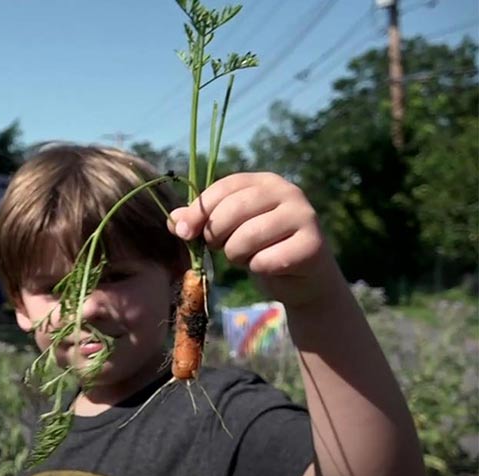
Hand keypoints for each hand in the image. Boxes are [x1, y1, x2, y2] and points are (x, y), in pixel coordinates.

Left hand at [169, 172, 341, 308]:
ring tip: (245, 257)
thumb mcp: (228, 233)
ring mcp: (304, 215)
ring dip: (236, 255)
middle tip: (220, 248)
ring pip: (248, 236)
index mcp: (264, 181)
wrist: (303, 280)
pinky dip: (258, 269)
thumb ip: (202, 223)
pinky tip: (268, 266)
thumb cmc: (261, 250)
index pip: (225, 187)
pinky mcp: (313, 244)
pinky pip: (266, 260)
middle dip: (215, 235)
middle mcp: (288, 191)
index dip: (199, 210)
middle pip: (234, 209)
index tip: (184, 232)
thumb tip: (174, 220)